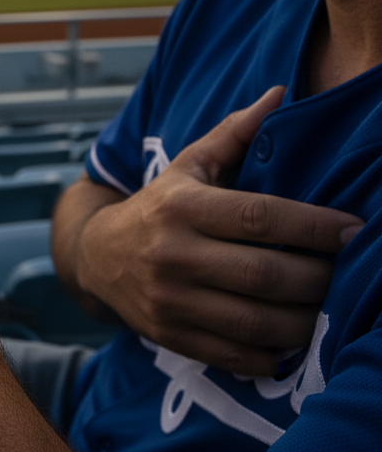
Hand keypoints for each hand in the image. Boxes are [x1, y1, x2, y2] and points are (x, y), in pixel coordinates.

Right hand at [73, 87, 362, 374]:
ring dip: (305, 321)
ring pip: (255, 322)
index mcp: (181, 207)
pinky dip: (274, 355)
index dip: (314, 226)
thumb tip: (279, 95)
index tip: (354, 231)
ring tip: (329, 308)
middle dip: (319, 279)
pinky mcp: (170, 336)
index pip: (259, 217)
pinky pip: (236, 356)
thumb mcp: (188, 166)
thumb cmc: (158, 206)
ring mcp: (169, 300)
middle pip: (263, 274)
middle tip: (347, 274)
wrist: (97, 256)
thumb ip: (234, 134)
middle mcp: (172, 254)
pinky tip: (293, 339)